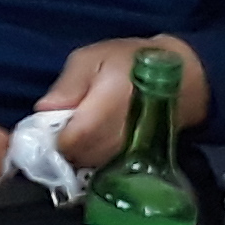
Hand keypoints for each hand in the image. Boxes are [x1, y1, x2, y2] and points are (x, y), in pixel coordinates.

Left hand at [35, 35, 202, 167]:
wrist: (182, 78)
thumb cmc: (129, 61)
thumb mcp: (90, 58)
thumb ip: (69, 84)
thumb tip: (44, 109)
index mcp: (112, 100)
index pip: (78, 135)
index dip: (57, 137)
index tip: (42, 132)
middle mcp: (125, 130)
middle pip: (84, 155)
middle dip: (63, 148)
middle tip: (54, 133)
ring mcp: (136, 148)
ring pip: (95, 164)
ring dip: (77, 155)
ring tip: (71, 136)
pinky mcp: (140, 157)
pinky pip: (109, 165)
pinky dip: (94, 158)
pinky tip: (88, 144)